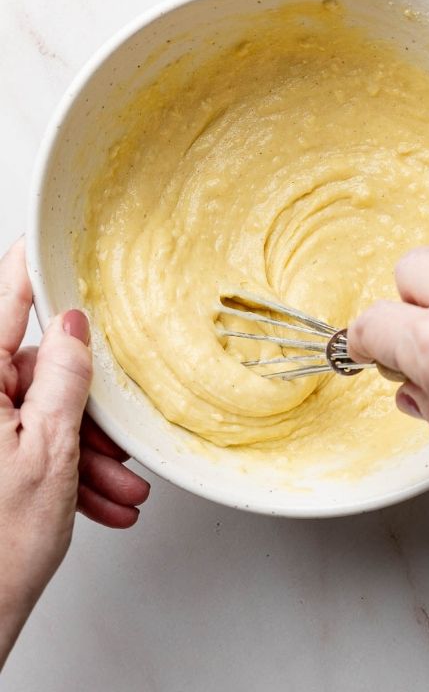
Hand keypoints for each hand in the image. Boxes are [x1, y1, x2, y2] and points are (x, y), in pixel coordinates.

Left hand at [0, 239, 149, 666]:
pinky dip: (63, 469)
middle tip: (116, 438)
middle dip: (84, 405)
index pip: (6, 297)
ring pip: (37, 413)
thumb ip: (63, 375)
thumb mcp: (50, 448)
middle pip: (33, 369)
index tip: (51, 232)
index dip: (35, 262)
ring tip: (114, 488)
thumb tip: (71, 325)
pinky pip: (27, 445)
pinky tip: (92, 499)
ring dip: (81, 448)